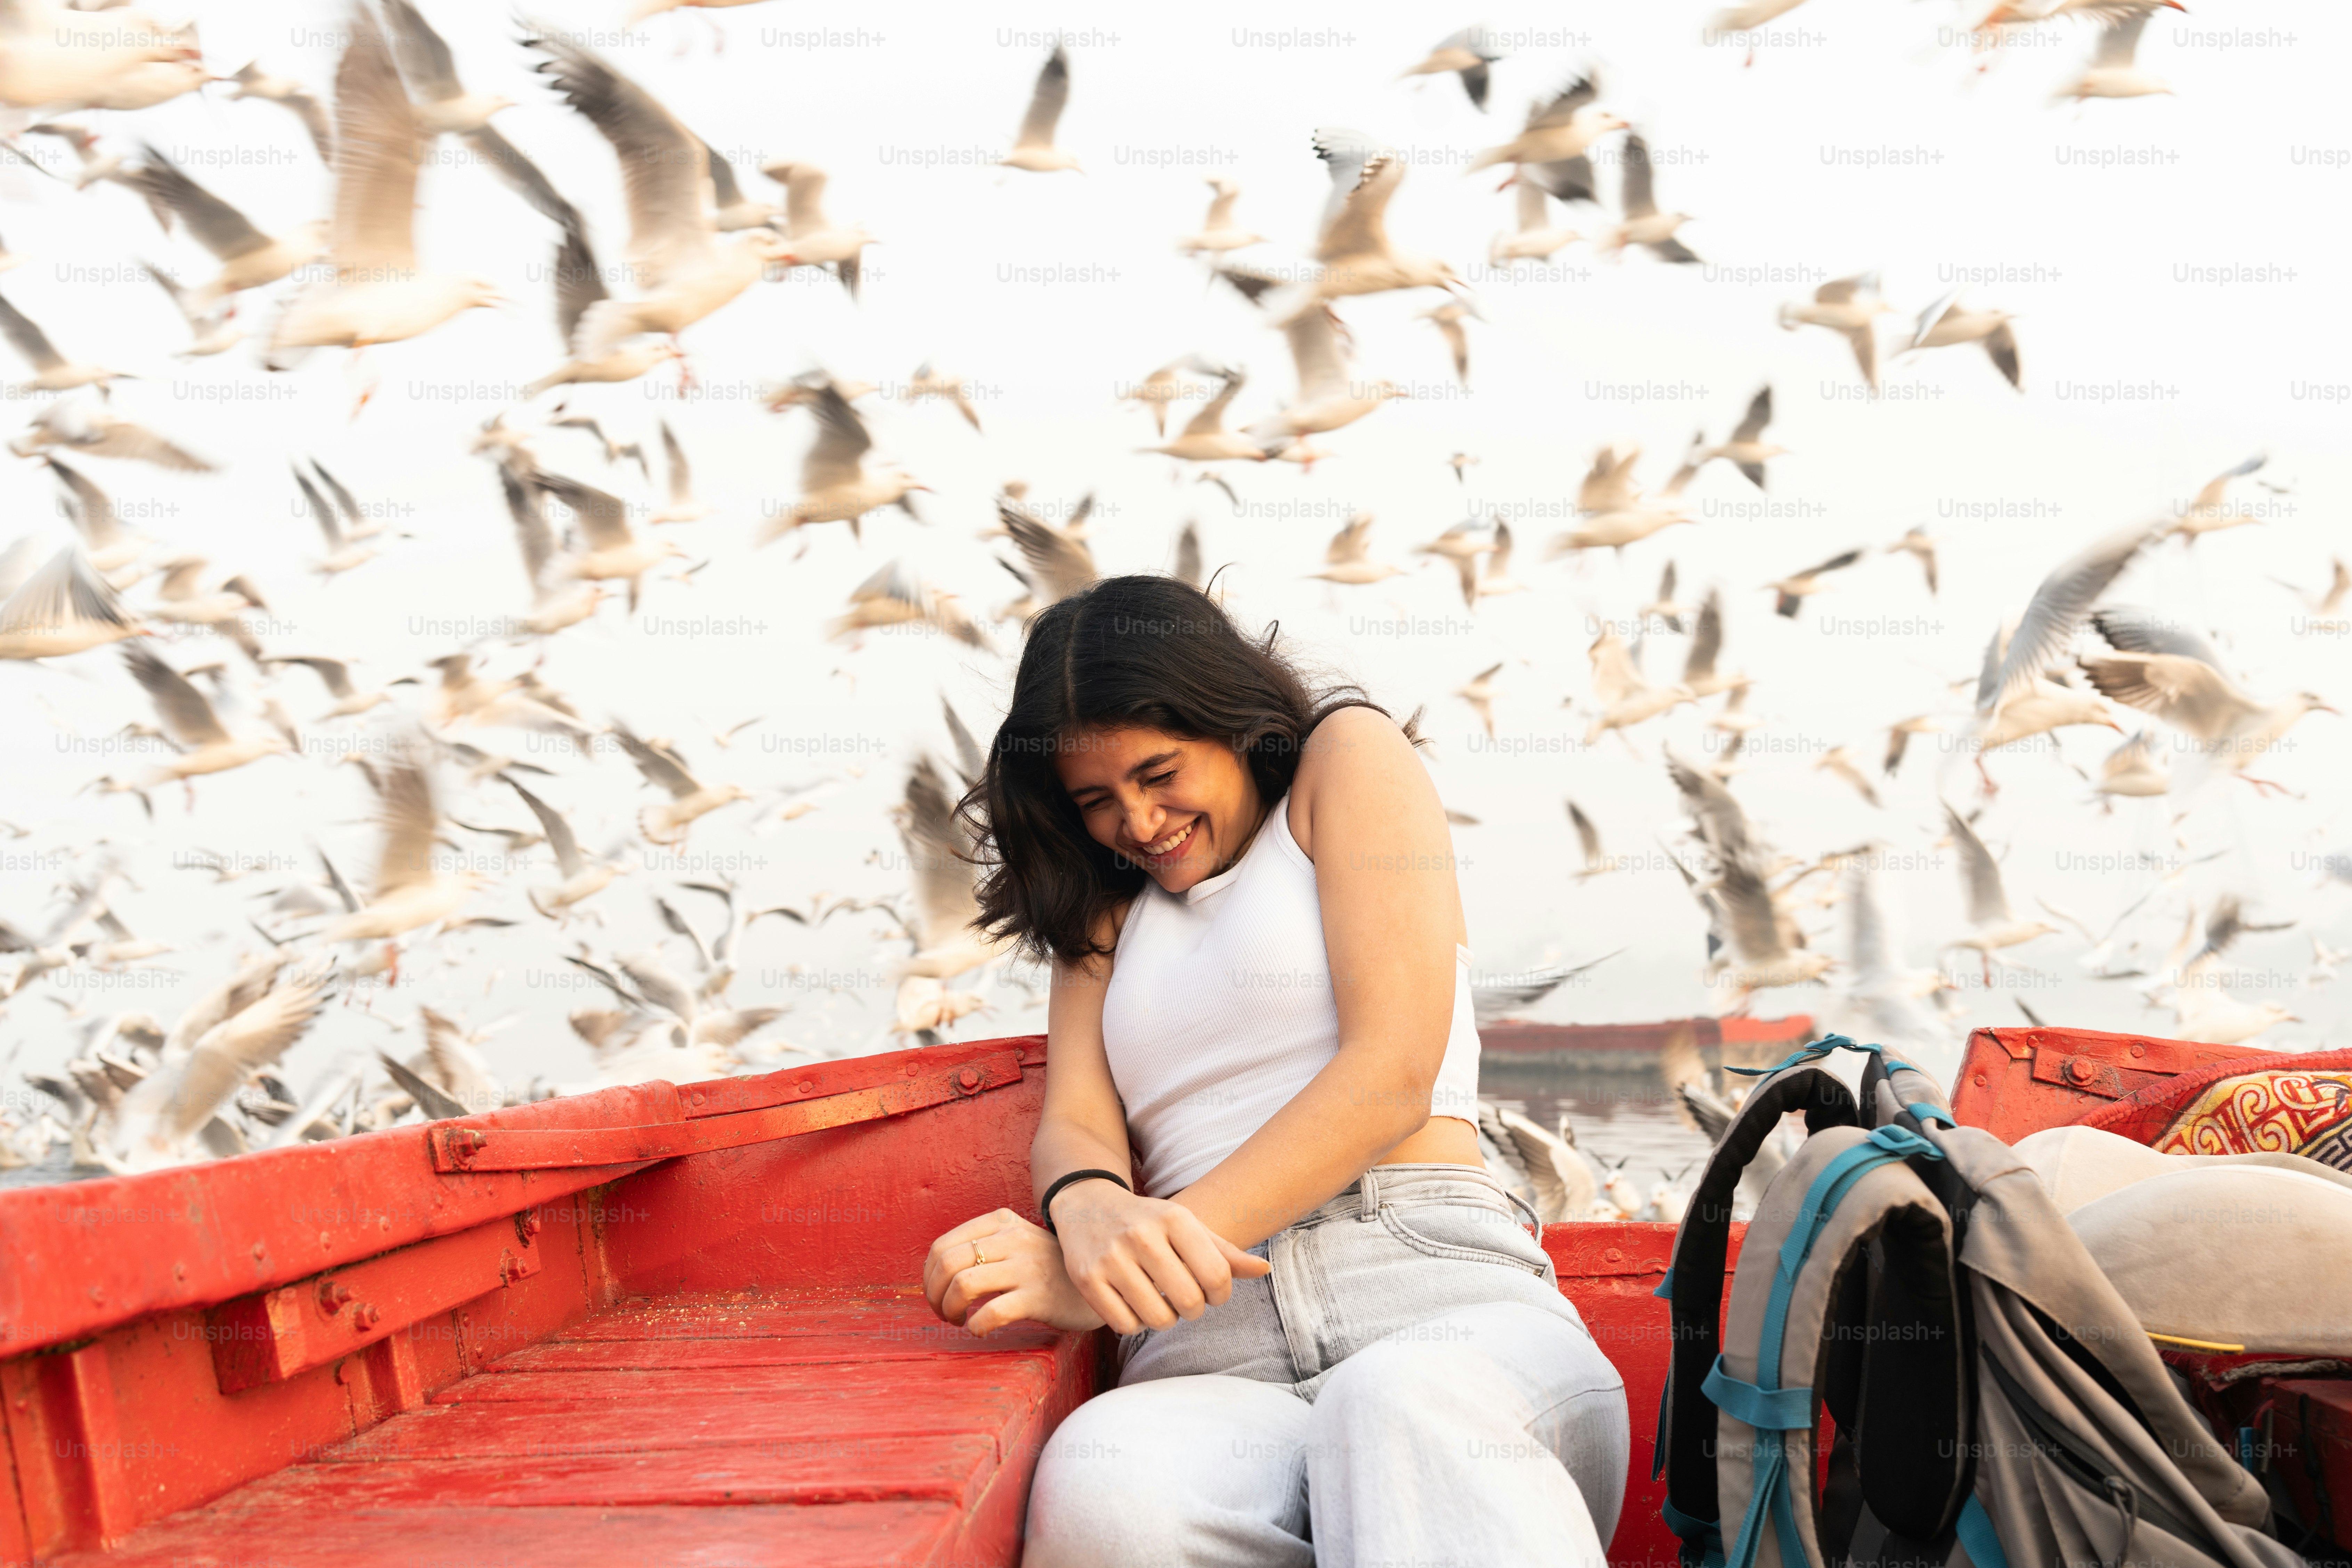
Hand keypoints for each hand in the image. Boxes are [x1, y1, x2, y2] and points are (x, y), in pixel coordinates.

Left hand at [923, 1209, 1104, 1336]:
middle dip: (933, 1295)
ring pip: (963, 1285)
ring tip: (957, 1319)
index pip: (943, 1246)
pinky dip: (975, 1325)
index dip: (928, 1276)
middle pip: (948, 1264)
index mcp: (1002, 1222)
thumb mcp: (1017, 1242)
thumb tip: (935, 1272)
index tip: (935, 1294)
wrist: (1099, 1282)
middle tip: (943, 1312)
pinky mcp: (1038, 1296)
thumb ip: (983, 1245)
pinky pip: (992, 1312)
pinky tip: (979, 1328)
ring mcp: (1026, 1267)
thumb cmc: (1048, 1268)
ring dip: (949, 1309)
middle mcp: (1013, 1239)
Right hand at [1049, 1180, 1271, 1335]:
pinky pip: (1125, 1325)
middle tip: (1185, 1299)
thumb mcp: (1187, 1226)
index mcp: (1175, 1217)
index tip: (1212, 1292)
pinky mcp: (1088, 1279)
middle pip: (1190, 1301)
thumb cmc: (1149, 1222)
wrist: (1086, 1207)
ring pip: (1158, 1318)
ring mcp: (1112, 1257)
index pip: (1217, 1275)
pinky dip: (1135, 1323)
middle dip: (1193, 1309)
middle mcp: (1142, 1234)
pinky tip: (1133, 1303)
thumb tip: (1264, 1270)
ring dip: (1165, 1318)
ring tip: (1159, 1300)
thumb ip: (1225, 1251)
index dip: (1221, 1294)